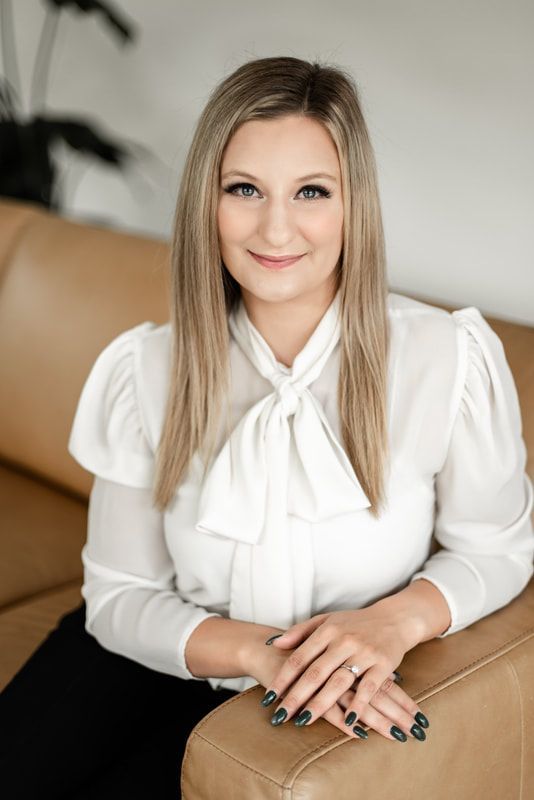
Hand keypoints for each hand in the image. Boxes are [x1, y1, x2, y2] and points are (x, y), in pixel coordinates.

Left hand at [258, 605, 427, 740]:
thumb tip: (275, 643)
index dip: (283, 678)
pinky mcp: (383, 664)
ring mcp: (364, 652)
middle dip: (296, 696)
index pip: (300, 657)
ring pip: (338, 682)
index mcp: (327, 630)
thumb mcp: (327, 619)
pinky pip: (369, 687)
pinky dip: (358, 705)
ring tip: (303, 721)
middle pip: (315, 672)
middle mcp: (343, 641)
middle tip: (280, 716)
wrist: (394, 618)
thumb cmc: (356, 622)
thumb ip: (300, 631)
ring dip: (320, 703)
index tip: (269, 697)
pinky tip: (348, 722)